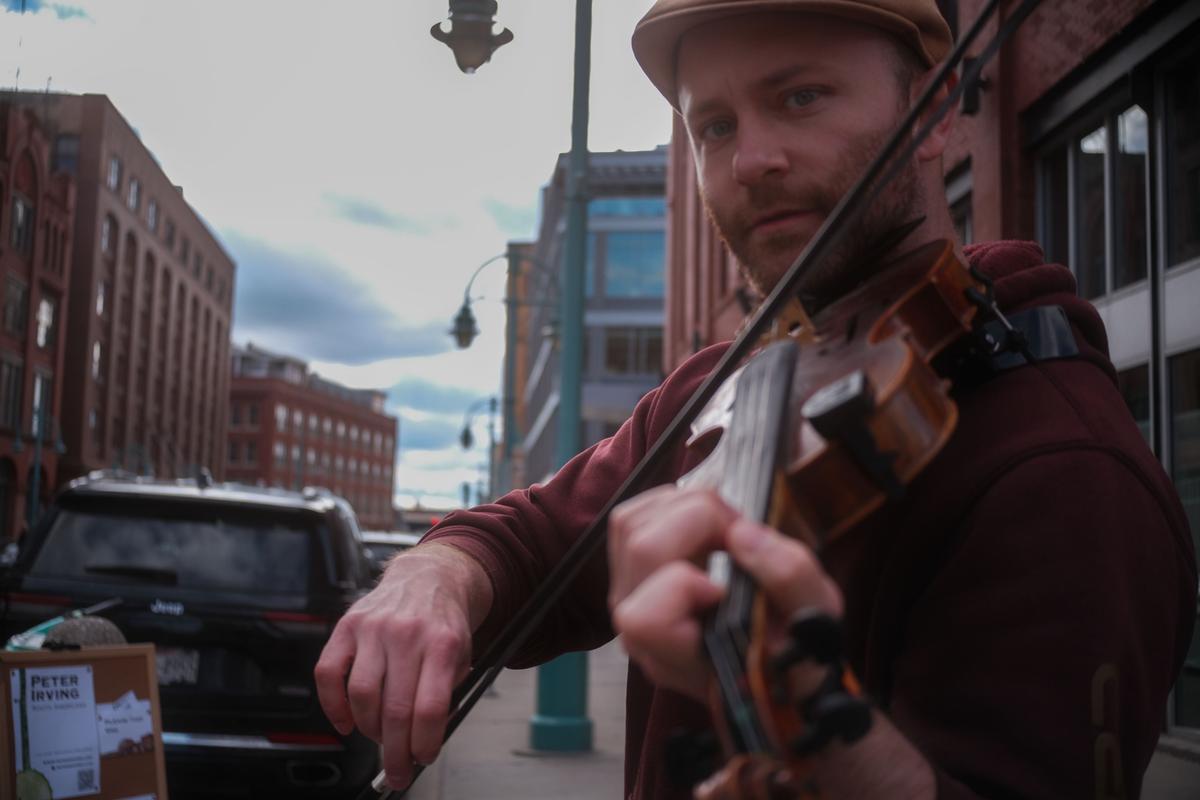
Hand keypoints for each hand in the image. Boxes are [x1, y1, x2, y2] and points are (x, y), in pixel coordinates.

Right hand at [314, 542, 490, 789]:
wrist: (429, 577)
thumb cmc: (444, 623)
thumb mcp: (462, 654)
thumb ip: (446, 692)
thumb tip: (423, 740)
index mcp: (442, 643)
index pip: (430, 707)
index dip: (424, 743)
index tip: (422, 759)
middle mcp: (406, 634)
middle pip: (394, 709)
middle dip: (395, 751)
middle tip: (397, 770)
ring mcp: (373, 628)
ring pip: (361, 695)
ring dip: (368, 729)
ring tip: (380, 737)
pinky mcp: (347, 625)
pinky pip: (328, 673)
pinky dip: (332, 706)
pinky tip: (346, 722)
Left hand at [608, 487, 841, 699]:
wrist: (776, 667)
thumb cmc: (796, 649)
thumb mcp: (817, 619)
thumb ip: (789, 578)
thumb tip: (740, 533)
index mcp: (683, 658)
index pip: (646, 618)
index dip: (684, 585)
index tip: (726, 587)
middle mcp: (642, 634)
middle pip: (640, 547)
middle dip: (698, 518)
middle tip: (738, 530)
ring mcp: (629, 602)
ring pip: (628, 526)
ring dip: (681, 507)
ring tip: (721, 525)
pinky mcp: (628, 576)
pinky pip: (627, 521)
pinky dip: (667, 506)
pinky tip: (701, 524)